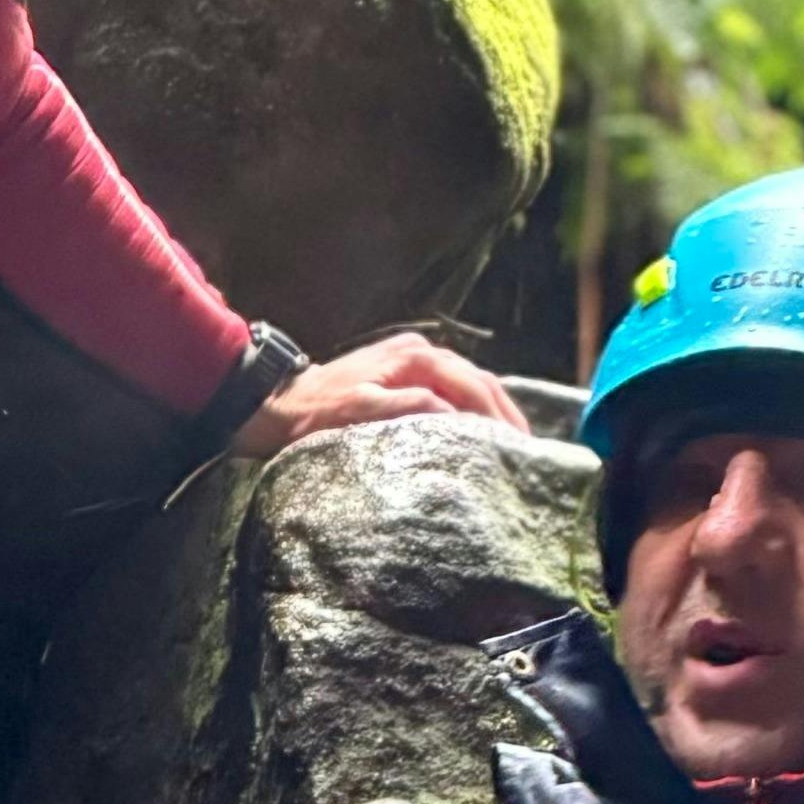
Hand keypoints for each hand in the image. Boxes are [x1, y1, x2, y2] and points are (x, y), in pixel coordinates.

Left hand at [235, 328, 519, 453]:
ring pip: (469, 386)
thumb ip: (409, 409)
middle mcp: (421, 352)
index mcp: (416, 357)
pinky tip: (481, 434)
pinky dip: (472, 412)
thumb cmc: (314, 414)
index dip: (499, 417)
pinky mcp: (405, 377)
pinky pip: (451, 392)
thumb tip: (456, 415)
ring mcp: (413, 362)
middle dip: (505, 414)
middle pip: (479, 382)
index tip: (518, 448)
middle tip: (527, 451)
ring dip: (492, 413)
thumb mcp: (360, 412)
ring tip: (512, 445)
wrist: (276, 404)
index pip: (473, 387)